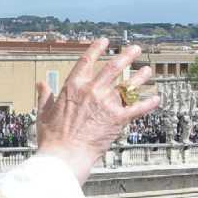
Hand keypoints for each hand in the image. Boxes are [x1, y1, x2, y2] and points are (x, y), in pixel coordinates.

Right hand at [35, 39, 159, 184]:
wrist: (63, 157)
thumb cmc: (52, 138)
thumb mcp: (43, 113)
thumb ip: (45, 96)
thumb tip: (41, 84)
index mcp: (73, 86)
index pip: (87, 61)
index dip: (96, 48)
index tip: (105, 41)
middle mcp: (92, 90)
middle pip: (113, 67)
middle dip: (126, 56)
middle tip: (136, 49)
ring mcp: (106, 103)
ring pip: (128, 85)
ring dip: (140, 76)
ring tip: (147, 70)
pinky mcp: (118, 119)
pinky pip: (137, 108)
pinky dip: (148, 103)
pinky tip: (156, 99)